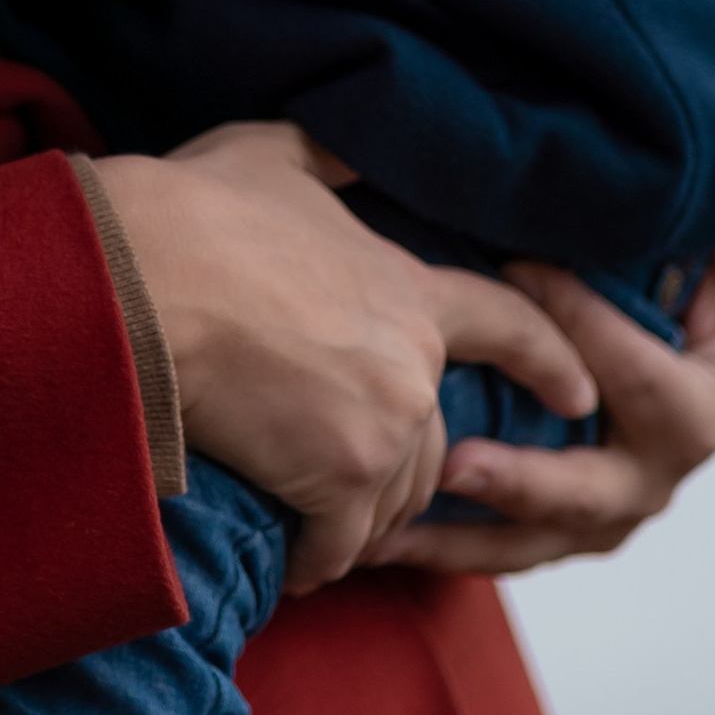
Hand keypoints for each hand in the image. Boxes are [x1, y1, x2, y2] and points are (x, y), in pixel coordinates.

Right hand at [92, 124, 597, 593]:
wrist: (137, 283)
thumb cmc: (188, 216)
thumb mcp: (269, 158)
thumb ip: (329, 162)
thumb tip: (352, 150)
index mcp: (407, 288)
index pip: (506, 325)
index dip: (547, 359)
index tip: (577, 395)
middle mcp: (413, 363)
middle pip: (434, 442)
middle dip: (391, 468)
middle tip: (340, 482)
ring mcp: (383, 425)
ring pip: (393, 499)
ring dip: (354, 518)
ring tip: (309, 526)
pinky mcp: (338, 479)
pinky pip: (340, 544)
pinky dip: (316, 559)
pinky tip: (291, 564)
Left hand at [363, 228, 714, 576]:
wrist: (688, 343)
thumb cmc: (691, 283)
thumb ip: (709, 242)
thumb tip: (708, 216)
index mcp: (706, 400)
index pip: (649, 381)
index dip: (590, 328)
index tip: (523, 270)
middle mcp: (661, 468)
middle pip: (598, 490)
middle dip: (526, 480)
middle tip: (457, 464)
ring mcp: (611, 508)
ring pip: (540, 537)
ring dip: (465, 536)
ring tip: (395, 529)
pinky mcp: (563, 525)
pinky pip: (503, 548)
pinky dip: (443, 545)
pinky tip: (379, 537)